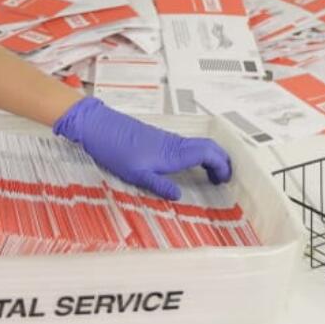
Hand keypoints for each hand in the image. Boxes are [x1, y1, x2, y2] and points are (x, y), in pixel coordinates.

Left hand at [52, 97, 231, 199]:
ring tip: (212, 175)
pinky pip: (187, 145)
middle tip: (224, 178)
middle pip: (209, 146)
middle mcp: (174, 144)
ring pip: (199, 145)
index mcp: (173, 153)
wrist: (100, 127)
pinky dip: (198, 155)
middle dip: (222, 161)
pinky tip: (191, 166)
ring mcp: (167, 139)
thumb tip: (179, 196)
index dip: (222, 165)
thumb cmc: (116, 151)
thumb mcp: (136, 175)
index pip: (208, 154)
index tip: (225, 180)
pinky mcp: (159, 138)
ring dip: (211, 158)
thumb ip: (160, 186)